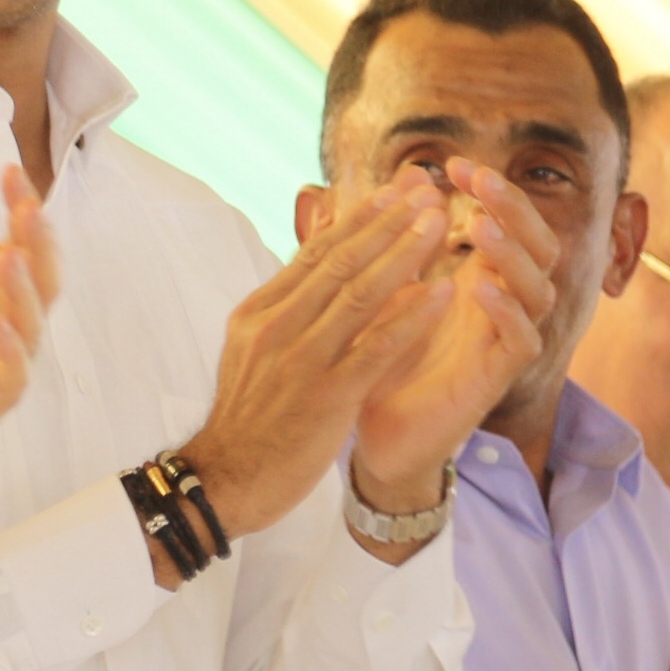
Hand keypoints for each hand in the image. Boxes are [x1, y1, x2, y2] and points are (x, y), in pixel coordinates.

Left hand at [0, 169, 57, 544]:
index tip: (11, 174)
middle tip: (29, 204)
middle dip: (36, 243)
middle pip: (33, 288)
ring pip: (26, 334)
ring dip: (22, 293)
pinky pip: (2, 389)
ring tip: (12, 254)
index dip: (15, 217)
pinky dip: (4, 357)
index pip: (9, 256)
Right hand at [170, 172, 450, 565]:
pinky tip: (443, 292)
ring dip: (404, 253)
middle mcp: (276, 327)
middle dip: (388, 222)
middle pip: (339, 262)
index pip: (314, 254)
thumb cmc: (249, 420)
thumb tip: (320, 272)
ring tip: (441, 223)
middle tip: (427, 190)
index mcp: (258, 313)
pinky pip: (376, 346)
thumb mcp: (254, 352)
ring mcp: (300, 359)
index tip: (393, 192)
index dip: (358, 219)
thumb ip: (287, 312)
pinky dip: (411, 315)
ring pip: (358, 294)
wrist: (226, 480)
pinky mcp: (325, 395)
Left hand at [351, 158, 559, 511]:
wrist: (374, 429)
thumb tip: (392, 179)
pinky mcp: (499, 376)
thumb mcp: (377, 289)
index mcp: (478, 275)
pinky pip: (523, 341)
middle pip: (539, 245)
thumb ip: (386, 241)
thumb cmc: (380, 355)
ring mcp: (504, 339)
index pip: (507, 222)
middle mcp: (501, 303)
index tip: (453, 164)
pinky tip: (479, 289)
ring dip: (512, 255)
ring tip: (481, 227)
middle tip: (480, 179)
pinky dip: (506, 313)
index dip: (492, 190)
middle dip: (515, 208)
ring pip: (539, 289)